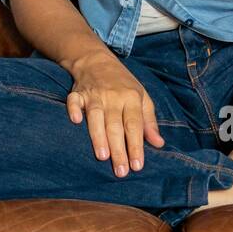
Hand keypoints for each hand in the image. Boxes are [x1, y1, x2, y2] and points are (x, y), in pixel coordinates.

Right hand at [67, 51, 164, 176]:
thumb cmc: (123, 84)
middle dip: (119, 149)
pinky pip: (73, 101)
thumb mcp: (142, 97)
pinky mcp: (77, 92)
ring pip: (96, 116)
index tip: (137, 166)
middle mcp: (113, 96)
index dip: (136, 146)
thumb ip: (149, 122)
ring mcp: (94, 94)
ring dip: (99, 136)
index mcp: (131, 98)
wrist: (97, 60)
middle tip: (120, 171)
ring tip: (102, 156)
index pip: (134, 125)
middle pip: (116, 125)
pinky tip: (75, 121)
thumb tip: (159, 144)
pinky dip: (73, 110)